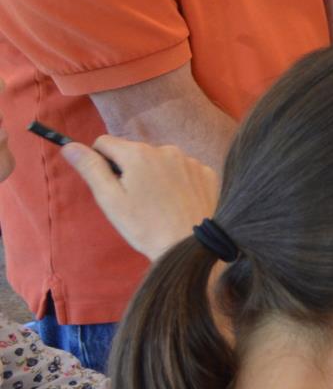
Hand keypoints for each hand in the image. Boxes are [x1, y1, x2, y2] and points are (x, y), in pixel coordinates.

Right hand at [61, 136, 217, 260]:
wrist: (191, 245)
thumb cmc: (144, 226)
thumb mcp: (110, 199)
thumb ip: (90, 168)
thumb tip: (70, 147)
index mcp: (138, 153)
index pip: (105, 142)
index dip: (100, 161)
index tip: (108, 183)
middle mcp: (166, 149)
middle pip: (134, 151)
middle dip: (128, 169)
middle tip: (134, 200)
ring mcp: (190, 160)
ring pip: (159, 160)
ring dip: (153, 174)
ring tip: (157, 204)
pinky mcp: (207, 173)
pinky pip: (183, 170)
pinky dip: (177, 181)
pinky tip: (178, 202)